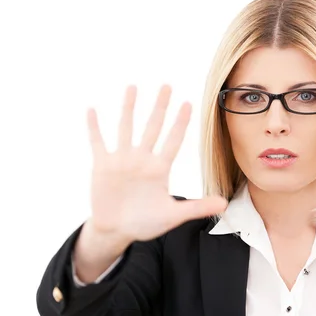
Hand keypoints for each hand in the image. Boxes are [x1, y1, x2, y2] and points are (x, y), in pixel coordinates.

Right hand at [86, 85, 227, 242]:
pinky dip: (94, 127)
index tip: (188, 104)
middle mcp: (142, 159)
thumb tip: (224, 205)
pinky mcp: (103, 166)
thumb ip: (196, 207)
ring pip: (126, 128)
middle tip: (167, 86)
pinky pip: (98, 142)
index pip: (173, 140)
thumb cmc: (145, 222)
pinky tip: (92, 110)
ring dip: (129, 108)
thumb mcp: (172, 216)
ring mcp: (122, 160)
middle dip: (160, 107)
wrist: (116, 230)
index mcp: (160, 169)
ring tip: (133, 86)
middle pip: (153, 127)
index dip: (180, 123)